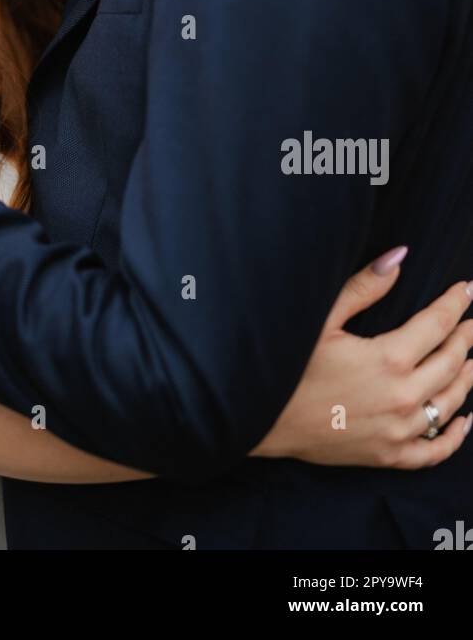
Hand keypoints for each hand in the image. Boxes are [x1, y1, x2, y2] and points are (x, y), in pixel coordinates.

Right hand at [252, 249, 472, 468]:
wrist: (261, 420)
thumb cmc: (288, 364)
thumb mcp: (322, 319)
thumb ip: (365, 287)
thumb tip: (400, 257)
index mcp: (388, 359)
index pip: (437, 325)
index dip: (456, 304)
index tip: (468, 289)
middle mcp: (402, 397)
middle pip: (451, 362)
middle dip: (466, 337)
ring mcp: (398, 431)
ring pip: (450, 403)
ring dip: (466, 377)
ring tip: (472, 359)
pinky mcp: (388, 456)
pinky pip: (435, 451)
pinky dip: (455, 435)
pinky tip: (464, 420)